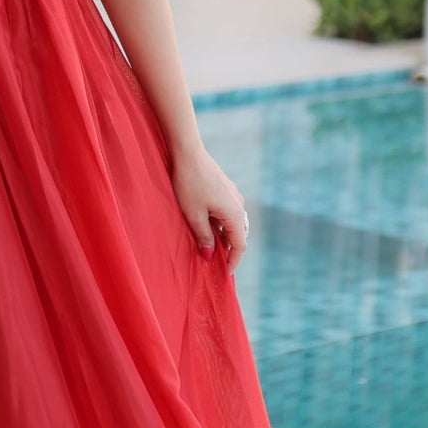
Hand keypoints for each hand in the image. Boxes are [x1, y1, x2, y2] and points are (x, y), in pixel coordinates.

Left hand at [173, 143, 249, 269]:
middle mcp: (238, 204)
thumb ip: (204, 237)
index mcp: (234, 214)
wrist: (188, 153)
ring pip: (233, 222)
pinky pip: (228, 212)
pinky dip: (221, 224)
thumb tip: (210, 255)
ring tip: (211, 247)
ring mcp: (233, 195)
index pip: (239, 245)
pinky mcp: (225, 188)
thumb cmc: (188, 185)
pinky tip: (208, 226)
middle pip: (239, 234)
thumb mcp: (193, 215)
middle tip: (218, 264)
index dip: (233, 261)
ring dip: (224, 236)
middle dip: (230, 250)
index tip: (225, 274)